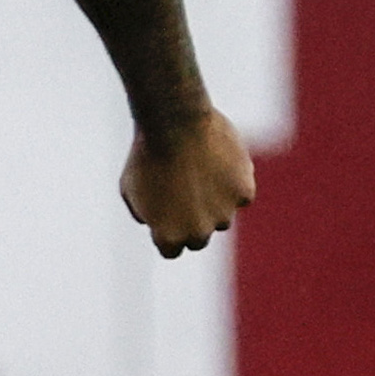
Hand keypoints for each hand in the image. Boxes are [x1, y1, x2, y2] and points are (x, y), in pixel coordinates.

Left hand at [121, 108, 253, 256]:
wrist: (173, 125)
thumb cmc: (145, 156)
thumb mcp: (129, 190)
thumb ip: (145, 214)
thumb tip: (158, 223)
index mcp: (168, 237)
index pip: (172, 250)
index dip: (168, 231)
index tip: (165, 213)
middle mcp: (198, 232)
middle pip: (198, 238)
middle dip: (192, 222)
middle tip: (183, 192)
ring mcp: (224, 213)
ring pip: (222, 218)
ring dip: (214, 203)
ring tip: (198, 172)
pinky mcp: (244, 192)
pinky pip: (241, 195)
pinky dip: (234, 183)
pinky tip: (219, 162)